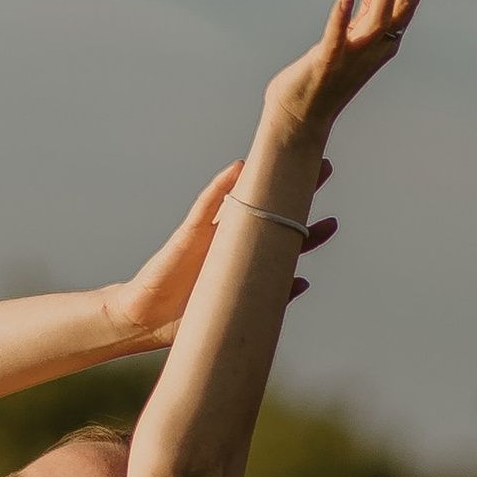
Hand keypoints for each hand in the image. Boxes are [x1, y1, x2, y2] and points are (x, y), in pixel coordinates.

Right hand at [107, 157, 336, 345]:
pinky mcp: (188, 234)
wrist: (145, 321)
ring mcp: (211, 235)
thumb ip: (268, 296)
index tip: (331, 223)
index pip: (282, 242)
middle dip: (298, 191)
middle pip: (271, 210)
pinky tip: (238, 168)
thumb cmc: (188, 317)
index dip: (308, 232)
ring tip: (287, 156)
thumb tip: (303, 281)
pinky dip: (221, 187)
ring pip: (244, 199)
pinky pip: (206, 206)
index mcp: (245, 263)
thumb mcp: (235, 308)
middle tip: (325, 168)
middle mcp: (232, 243)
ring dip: (265, 177)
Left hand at [262, 0, 427, 143]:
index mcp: (382, 39)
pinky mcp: (325, 64)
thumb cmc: (324, 76)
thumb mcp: (352, 35)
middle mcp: (374, 48)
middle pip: (402, 5)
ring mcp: (352, 57)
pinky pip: (336, 41)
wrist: (300, 118)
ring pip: (377, 21)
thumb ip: (367, 8)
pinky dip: (341, 20)